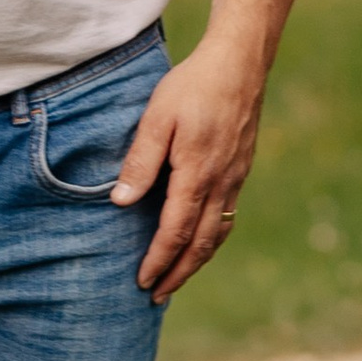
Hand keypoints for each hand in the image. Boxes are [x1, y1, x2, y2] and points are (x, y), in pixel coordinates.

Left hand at [110, 38, 265, 301]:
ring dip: (196, 261)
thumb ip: (140, 161)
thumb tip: (121, 203)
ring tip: (177, 278)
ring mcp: (235, 178)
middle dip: (178, 274)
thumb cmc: (192, 86)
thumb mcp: (157, 118)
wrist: (240, 63)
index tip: (142, 282)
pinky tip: (200, 241)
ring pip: (218, 233)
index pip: (176, 232)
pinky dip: (211, 239)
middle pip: (200, 244)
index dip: (158, 260)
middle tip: (158, 297)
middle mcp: (221, 183)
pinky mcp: (241, 169)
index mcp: (197, 174)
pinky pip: (227, 215)